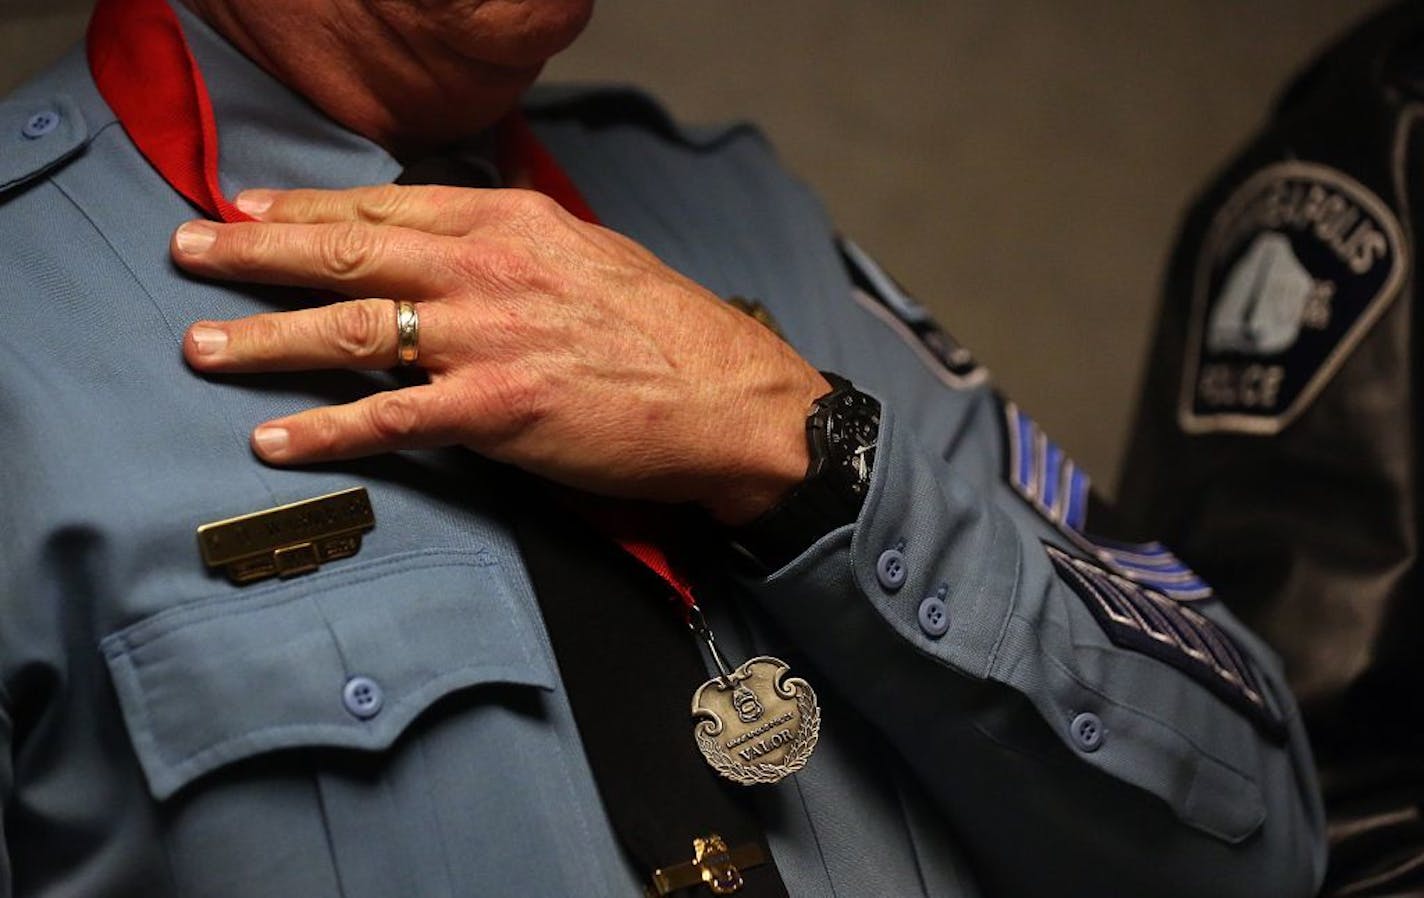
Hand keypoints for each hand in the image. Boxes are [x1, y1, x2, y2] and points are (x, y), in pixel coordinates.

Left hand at [171, 185, 828, 523]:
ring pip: (349, 329)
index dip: (308, 207)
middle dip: (255, 253)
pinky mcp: (497, 412)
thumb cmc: (671, 330)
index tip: (250, 210)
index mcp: (513, 222)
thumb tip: (473, 223)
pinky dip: (325, 432)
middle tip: (188, 251)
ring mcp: (488, 339)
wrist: (733, 400)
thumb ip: (523, 236)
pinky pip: (390, 419)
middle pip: (348, 251)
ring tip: (199, 347)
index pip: (388, 204)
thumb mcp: (595, 251)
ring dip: (265, 338)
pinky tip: (274, 440)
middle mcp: (488, 269)